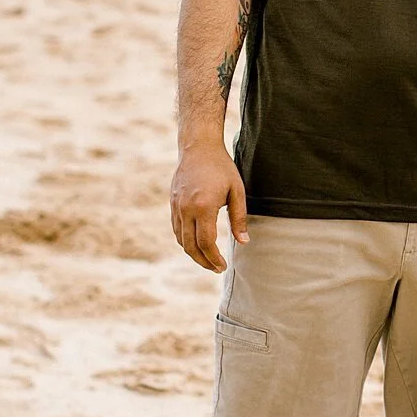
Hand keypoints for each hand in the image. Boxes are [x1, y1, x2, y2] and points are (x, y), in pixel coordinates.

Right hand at [170, 144, 248, 271]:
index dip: (214, 258)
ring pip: (181, 240)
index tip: (223, 266)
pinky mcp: (172, 203)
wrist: (198, 147)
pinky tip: (197, 244)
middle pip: (190, 246)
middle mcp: (186, 209)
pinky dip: (185, 241)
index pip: (206, 242)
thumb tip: (243, 242)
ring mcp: (176, 206)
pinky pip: (176, 229)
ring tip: (208, 259)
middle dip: (203, 261)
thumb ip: (239, 218)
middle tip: (216, 268)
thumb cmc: (221, 168)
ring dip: (193, 253)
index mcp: (203, 207)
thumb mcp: (236, 191)